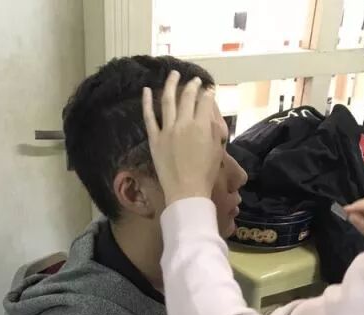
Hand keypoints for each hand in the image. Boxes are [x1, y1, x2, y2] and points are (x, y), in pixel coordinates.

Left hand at [142, 71, 222, 204]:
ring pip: (168, 101)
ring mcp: (167, 130)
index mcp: (201, 126)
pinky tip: (147, 90)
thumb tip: (209, 118)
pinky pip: (149, 117)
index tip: (209, 90)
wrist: (186, 191)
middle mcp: (184, 123)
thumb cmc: (205, 174)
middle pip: (187, 97)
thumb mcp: (217, 150)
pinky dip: (147, 102)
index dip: (208, 93)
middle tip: (194, 80)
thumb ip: (213, 130)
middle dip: (192, 86)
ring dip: (171, 85)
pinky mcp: (155, 139)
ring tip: (173, 74)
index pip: (205, 102)